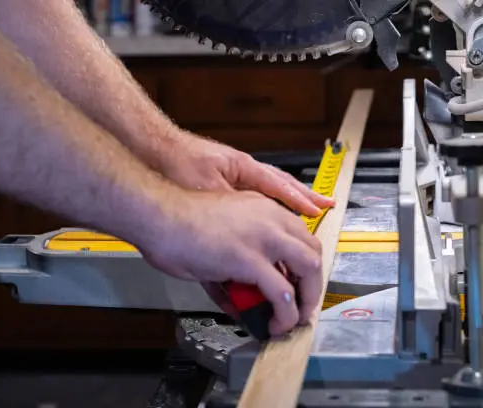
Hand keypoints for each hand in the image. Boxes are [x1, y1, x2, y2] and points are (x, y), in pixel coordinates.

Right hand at [140, 189, 322, 335]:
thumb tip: (243, 294)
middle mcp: (271, 218)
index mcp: (265, 209)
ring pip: (309, 269)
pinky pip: (281, 293)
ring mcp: (263, 238)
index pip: (302, 236)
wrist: (160, 217)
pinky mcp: (250, 259)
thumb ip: (241, 259)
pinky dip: (284, 314)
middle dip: (312, 284)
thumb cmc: (180, 221)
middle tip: (301, 305)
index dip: (304, 265)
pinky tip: (274, 324)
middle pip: (313, 251)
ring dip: (305, 300)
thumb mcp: (223, 232)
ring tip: (291, 319)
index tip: (298, 284)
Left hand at [154, 130, 334, 216]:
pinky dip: (273, 197)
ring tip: (311, 206)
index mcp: (244, 168)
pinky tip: (275, 208)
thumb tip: (245, 234)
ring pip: (273, 185)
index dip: (299, 200)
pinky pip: (259, 188)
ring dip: (293, 196)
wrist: (155, 148)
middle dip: (306, 196)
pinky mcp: (229, 177)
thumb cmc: (177, 165)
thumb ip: (228, 211)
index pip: (279, 186)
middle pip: (283, 182)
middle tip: (327, 205)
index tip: (317, 211)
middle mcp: (245, 168)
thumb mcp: (205, 191)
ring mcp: (238, 172)